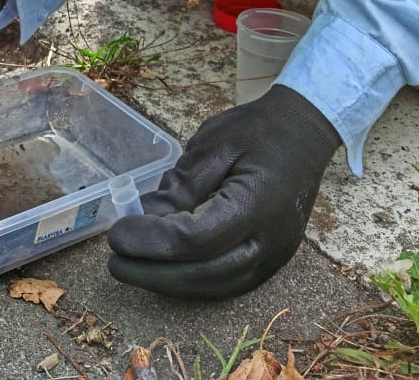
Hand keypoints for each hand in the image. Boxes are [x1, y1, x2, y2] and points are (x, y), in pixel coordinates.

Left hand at [107, 85, 339, 298]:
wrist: (304, 132)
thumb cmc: (259, 131)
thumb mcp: (215, 143)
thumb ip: (182, 184)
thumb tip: (146, 217)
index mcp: (258, 203)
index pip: (198, 239)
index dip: (152, 241)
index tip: (117, 233)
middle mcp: (272, 240)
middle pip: (206, 275)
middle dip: (153, 274)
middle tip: (114, 262)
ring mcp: (275, 256)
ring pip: (217, 288)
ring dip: (170, 284)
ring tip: (132, 269)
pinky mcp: (271, 261)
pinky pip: (227, 283)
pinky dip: (191, 282)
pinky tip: (163, 270)